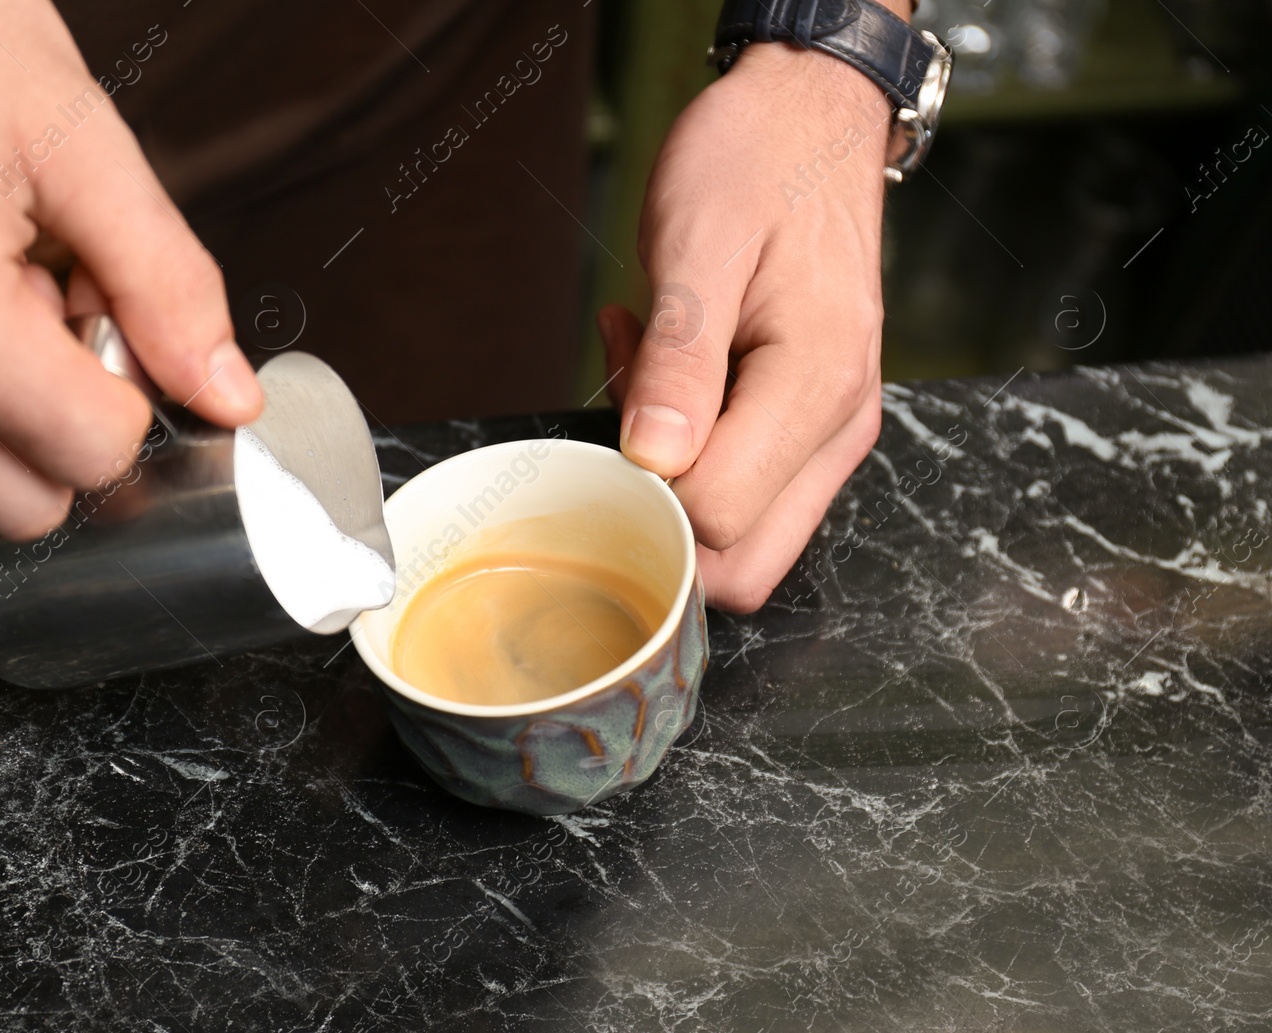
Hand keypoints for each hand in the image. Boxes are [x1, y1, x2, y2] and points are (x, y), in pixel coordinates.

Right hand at [0, 0, 261, 540]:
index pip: (89, 453)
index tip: (116, 313)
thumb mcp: (81, 140)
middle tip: (65, 308)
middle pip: (28, 504)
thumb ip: (169, 283)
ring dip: (14, 432)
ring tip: (8, 305)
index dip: (136, 394)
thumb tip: (227, 395)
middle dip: (74, 423)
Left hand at [601, 36, 901, 611]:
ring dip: (676, 487)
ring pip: (748, 540)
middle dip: (664, 519)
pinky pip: (751, 492)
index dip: (649, 487)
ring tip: (647, 377)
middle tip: (627, 416)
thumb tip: (653, 462)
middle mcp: (841, 428)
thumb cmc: (756, 162)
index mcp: (819, 385)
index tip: (625, 405)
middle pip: (746, 565)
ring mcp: (834, 434)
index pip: (719, 515)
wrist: (811, 117)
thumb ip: (680, 360)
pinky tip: (669, 385)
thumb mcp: (699, 241)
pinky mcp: (814, 427)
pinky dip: (696, 461)